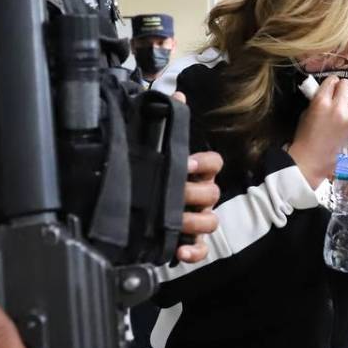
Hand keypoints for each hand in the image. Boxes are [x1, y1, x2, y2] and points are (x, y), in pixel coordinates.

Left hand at [170, 90, 220, 263]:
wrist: (133, 207)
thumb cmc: (153, 172)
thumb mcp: (158, 147)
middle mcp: (202, 194)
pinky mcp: (190, 241)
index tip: (186, 163)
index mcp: (197, 171)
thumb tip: (176, 94)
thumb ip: (168, 121)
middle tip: (175, 193)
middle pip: (212, 194)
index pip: (214, 163)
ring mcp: (198, 218)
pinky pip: (201, 249)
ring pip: (211, 222)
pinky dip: (194, 252)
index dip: (204, 163)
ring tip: (176, 223)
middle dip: (194, 194)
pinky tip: (180, 253)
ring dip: (195, 222)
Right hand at [287, 76, 347, 187]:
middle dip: (343, 90)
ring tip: (342, 119)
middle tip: (339, 99)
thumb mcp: (307, 113)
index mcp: (321, 102)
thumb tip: (329, 92)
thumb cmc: (305, 138)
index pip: (333, 80)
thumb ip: (318, 100)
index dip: (332, 84)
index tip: (331, 90)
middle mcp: (338, 108)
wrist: (311, 162)